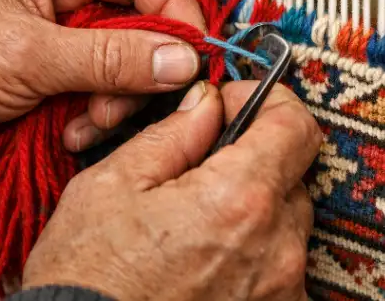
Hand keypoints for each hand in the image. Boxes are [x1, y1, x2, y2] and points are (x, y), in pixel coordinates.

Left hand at [0, 0, 206, 167]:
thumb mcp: (28, 51)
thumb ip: (111, 57)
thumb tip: (183, 59)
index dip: (175, 10)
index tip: (195, 52)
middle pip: (141, 24)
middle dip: (139, 69)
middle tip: (124, 101)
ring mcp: (64, 39)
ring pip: (127, 66)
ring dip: (116, 101)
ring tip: (86, 122)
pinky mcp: (58, 79)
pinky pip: (103, 96)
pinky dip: (97, 118)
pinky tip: (70, 133)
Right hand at [22, 81, 321, 300]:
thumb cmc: (89, 273)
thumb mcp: (114, 184)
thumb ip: (175, 134)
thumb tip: (208, 103)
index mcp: (239, 198)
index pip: (296, 125)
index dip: (269, 102)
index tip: (237, 104)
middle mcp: (275, 245)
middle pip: (291, 175)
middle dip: (253, 159)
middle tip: (202, 167)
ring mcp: (280, 286)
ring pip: (286, 220)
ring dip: (254, 207)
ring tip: (197, 222)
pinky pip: (280, 263)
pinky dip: (254, 249)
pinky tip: (208, 256)